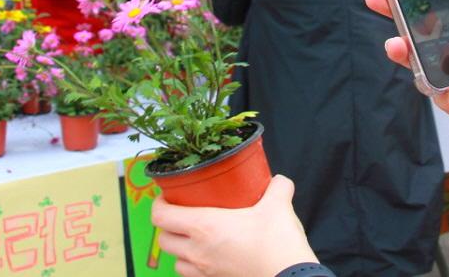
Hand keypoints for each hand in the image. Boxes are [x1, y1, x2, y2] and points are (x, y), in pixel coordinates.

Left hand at [152, 176, 317, 276]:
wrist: (290, 276)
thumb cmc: (277, 243)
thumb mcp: (278, 204)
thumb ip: (277, 187)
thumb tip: (278, 181)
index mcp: (204, 226)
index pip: (161, 216)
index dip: (158, 203)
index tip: (167, 195)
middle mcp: (198, 250)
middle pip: (163, 239)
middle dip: (167, 225)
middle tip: (181, 211)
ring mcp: (205, 270)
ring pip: (175, 260)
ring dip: (178, 247)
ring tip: (192, 235)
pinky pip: (191, 274)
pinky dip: (192, 264)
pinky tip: (209, 254)